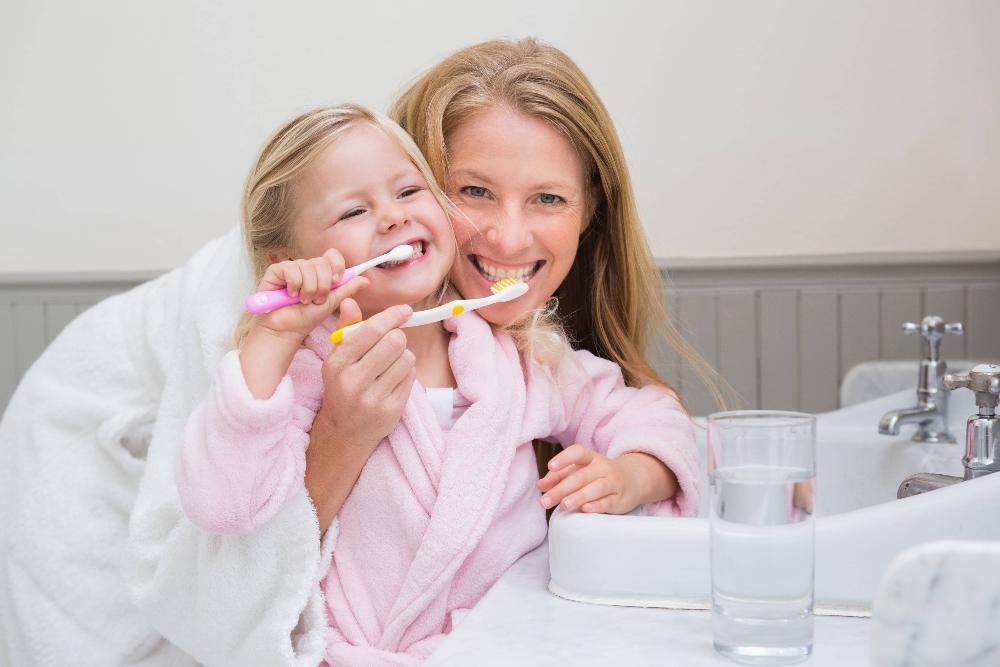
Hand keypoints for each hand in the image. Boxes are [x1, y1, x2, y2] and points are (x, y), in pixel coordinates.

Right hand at [255, 249, 355, 339]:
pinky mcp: (276, 271)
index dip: (336, 266)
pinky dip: (294, 286)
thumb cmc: (307, 317)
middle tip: (315, 300)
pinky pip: (292, 270)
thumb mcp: (332, 303)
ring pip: (307, 267)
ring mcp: (291, 268)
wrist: (288, 330)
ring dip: (308, 289)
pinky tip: (290, 295)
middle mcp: (306, 267)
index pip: (332, 255)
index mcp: (321, 272)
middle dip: (322, 286)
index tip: (336, 281)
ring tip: (303, 300)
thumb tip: (365, 280)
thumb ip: (347, 289)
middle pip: (322, 262)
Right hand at [305, 302, 416, 532]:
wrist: (345, 431)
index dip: (391, 317)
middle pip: (394, 342)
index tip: (405, 310)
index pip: (371, 331)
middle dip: (397, 337)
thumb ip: (346, 329)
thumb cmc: (342, 387)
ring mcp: (373, 398)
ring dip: (403, 357)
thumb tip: (350, 300)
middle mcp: (353, 381)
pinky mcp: (391, 410)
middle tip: (392, 343)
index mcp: (337, 364)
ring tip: (390, 365)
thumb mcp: (337, 359)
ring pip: (406, 359)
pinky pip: (411, 378)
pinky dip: (407, 374)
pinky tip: (393, 380)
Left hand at [537, 444, 639, 514]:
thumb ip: (560, 476)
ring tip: (564, 505)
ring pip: (596, 488)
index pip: (578, 453)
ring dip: (579, 496)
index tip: (550, 467)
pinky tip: (585, 510)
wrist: (634, 480)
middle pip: (581, 476)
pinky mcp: (620, 500)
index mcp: (591, 458)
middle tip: (545, 501)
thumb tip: (541, 485)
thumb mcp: (581, 470)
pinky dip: (597, 506)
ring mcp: (613, 483)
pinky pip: (609, 502)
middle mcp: (603, 468)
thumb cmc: (598, 476)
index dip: (564, 458)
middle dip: (562, 488)